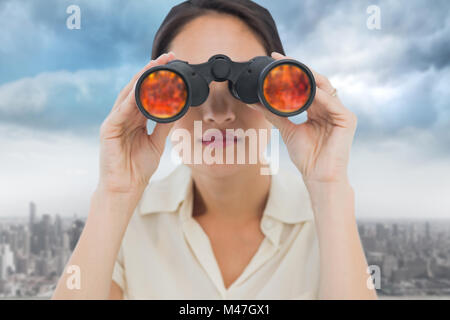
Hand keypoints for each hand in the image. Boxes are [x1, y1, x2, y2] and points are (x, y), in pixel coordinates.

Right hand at [97, 52, 176, 194]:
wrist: (126, 189)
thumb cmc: (138, 168)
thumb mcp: (156, 142)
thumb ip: (163, 125)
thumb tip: (176, 108)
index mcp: (134, 119)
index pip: (146, 92)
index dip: (159, 78)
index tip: (173, 64)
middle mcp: (123, 116)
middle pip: (137, 88)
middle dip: (152, 71)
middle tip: (167, 57)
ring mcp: (114, 121)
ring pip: (128, 94)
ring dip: (142, 78)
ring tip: (155, 65)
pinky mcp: (108, 129)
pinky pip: (121, 110)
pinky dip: (131, 99)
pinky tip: (142, 88)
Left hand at [249, 52, 356, 185]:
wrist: (318, 177)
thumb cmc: (307, 157)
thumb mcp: (287, 130)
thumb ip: (273, 114)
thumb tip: (254, 102)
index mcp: (318, 108)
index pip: (305, 84)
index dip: (291, 72)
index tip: (274, 60)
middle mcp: (330, 106)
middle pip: (315, 80)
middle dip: (297, 68)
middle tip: (279, 58)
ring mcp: (340, 112)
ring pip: (323, 86)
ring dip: (306, 77)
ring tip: (288, 69)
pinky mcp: (347, 119)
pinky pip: (331, 102)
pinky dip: (317, 95)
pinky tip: (304, 89)